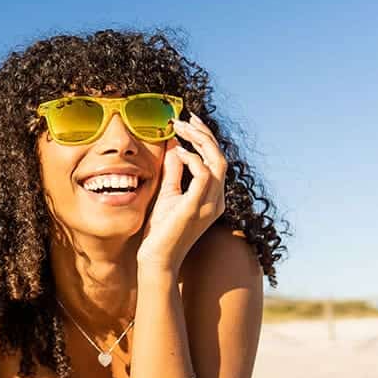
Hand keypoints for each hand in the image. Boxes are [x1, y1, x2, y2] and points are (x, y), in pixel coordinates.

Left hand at [138, 114, 227, 273]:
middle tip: (184, 119)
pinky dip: (192, 159)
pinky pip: (204, 176)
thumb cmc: (161, 231)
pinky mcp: (196, 208)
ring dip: (199, 140)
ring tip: (180, 129)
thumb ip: (175, 171)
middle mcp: (217, 199)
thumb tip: (174, 146)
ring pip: (218, 162)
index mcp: (213, 196)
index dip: (204, 138)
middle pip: (220, 156)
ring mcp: (210, 205)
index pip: (216, 160)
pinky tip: (177, 152)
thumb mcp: (169, 193)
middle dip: (203, 133)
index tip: (187, 122)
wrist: (157, 259)